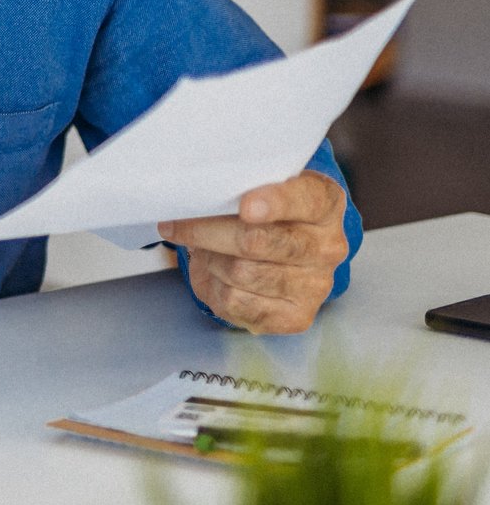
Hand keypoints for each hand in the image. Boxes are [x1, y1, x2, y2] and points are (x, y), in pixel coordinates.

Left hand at [159, 171, 350, 333]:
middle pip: (256, 241)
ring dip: (210, 260)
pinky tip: (218, 276)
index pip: (305, 200)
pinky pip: (236, 302)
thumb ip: (238, 188)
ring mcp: (316, 285)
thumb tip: (195, 197)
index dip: (274, 203)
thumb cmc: (262, 214)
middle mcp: (328, 246)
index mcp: (325, 204)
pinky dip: (214, 287)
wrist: (276, 253)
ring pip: (240, 272)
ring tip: (206, 250)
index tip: (245, 207)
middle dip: (207, 232)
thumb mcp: (256, 189)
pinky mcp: (296, 317)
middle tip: (176, 224)